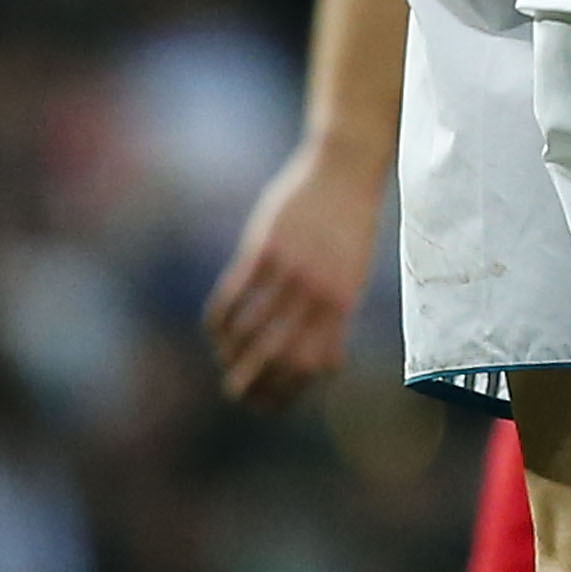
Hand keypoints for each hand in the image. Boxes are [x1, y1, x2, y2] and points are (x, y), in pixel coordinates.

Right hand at [203, 139, 380, 409]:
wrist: (347, 167)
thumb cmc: (352, 228)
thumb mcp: (355, 276)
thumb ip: (337, 321)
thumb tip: (328, 368)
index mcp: (344, 302)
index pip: (309, 365)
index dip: (285, 392)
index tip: (268, 404)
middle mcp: (318, 290)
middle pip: (275, 355)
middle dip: (252, 383)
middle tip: (236, 392)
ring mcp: (290, 268)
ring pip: (248, 330)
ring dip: (231, 352)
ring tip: (226, 356)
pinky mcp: (264, 247)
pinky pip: (232, 296)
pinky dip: (219, 320)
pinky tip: (216, 328)